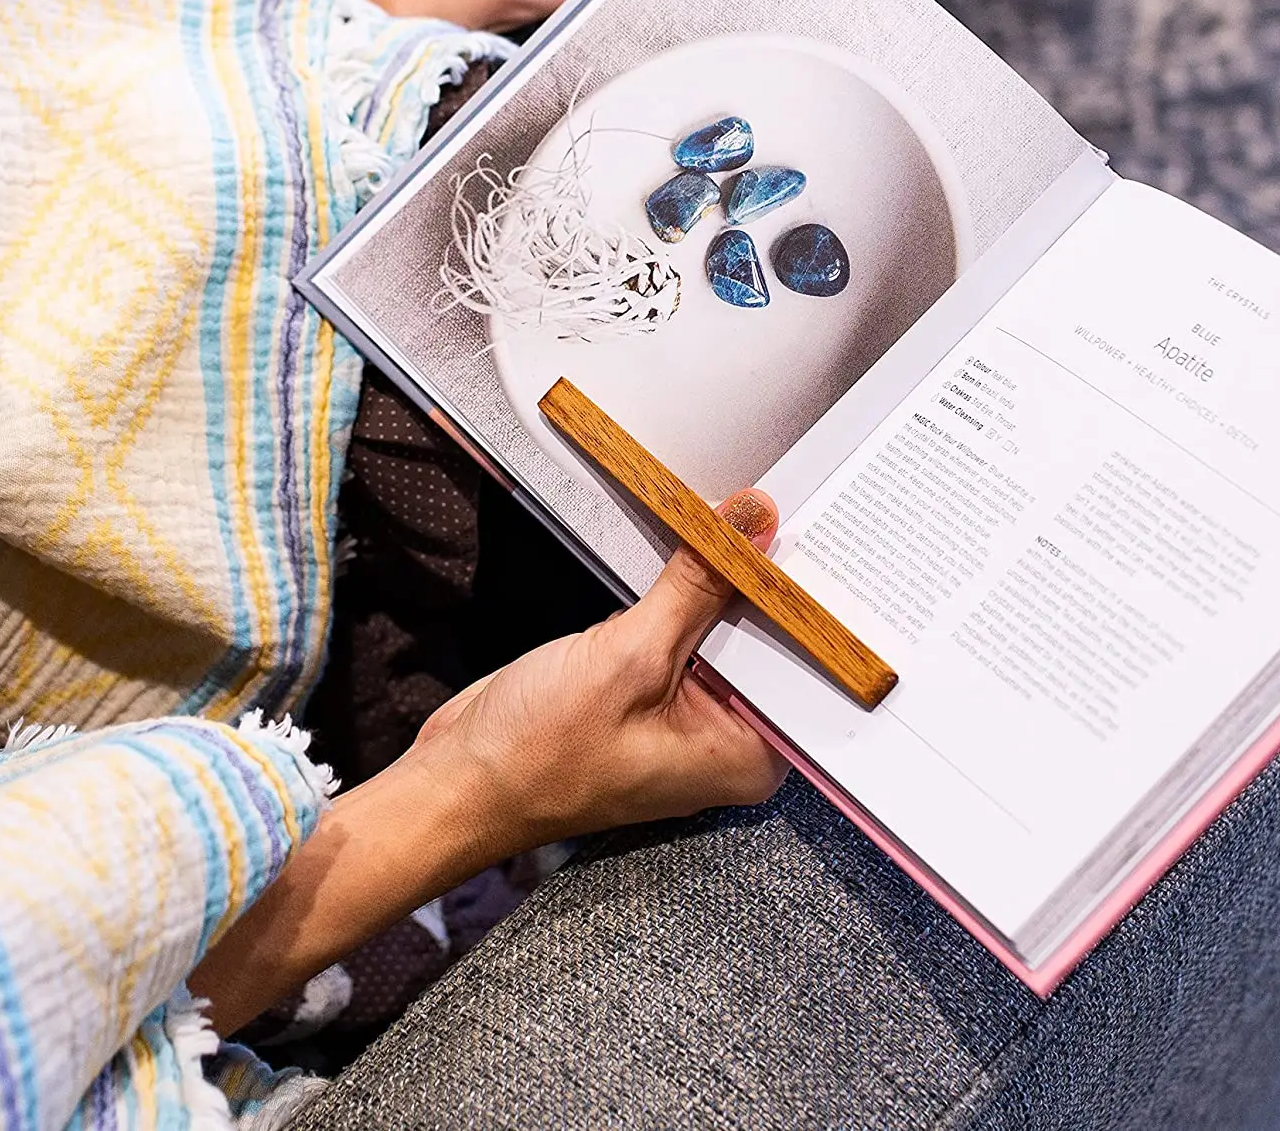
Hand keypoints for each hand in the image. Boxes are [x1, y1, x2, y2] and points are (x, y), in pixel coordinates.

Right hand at [190, 490, 786, 1035]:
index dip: (811, 596)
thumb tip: (752, 522)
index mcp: (748, 755)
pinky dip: (684, 592)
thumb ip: (697, 587)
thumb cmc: (539, 752)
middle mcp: (729, 738)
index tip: (822, 529)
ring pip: (725, 629)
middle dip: (766, 578)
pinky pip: (685, 630)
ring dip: (721, 577)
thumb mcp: (628, 657)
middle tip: (784, 499)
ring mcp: (689, 714)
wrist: (457, 780)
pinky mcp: (652, 689)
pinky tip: (695, 540)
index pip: (807, 664)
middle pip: (770, 642)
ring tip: (745, 506)